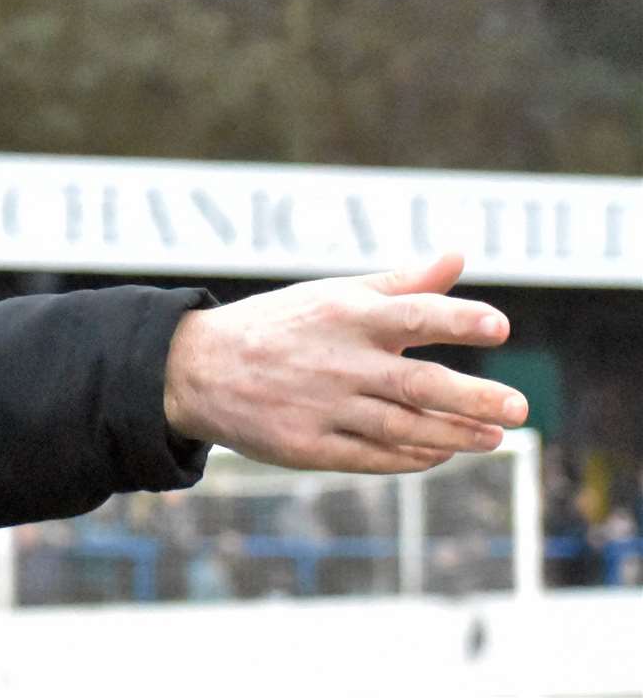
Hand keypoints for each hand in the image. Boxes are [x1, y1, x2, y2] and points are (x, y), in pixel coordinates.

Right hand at [163, 253, 528, 472]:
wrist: (197, 369)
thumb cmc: (276, 327)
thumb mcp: (331, 295)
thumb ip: (400, 283)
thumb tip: (459, 258)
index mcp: (345, 317)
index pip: (413, 314)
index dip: (459, 319)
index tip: (499, 326)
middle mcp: (338, 363)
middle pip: (419, 384)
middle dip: (474, 397)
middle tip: (519, 407)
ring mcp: (323, 408)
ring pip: (404, 428)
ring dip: (455, 435)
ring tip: (493, 436)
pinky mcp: (308, 447)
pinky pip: (373, 457)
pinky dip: (412, 458)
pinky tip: (440, 452)